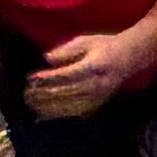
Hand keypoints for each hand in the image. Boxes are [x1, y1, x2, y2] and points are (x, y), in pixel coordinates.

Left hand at [28, 29, 148, 114]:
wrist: (129, 58)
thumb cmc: (104, 47)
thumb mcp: (86, 41)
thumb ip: (66, 50)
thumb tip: (47, 59)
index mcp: (95, 66)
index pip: (67, 74)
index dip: (48, 77)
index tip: (31, 77)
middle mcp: (97, 83)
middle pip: (66, 92)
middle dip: (44, 93)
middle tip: (27, 92)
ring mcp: (98, 96)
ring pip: (69, 105)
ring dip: (48, 106)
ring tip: (31, 103)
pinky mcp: (97, 103)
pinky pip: (74, 113)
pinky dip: (57, 115)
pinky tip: (43, 115)